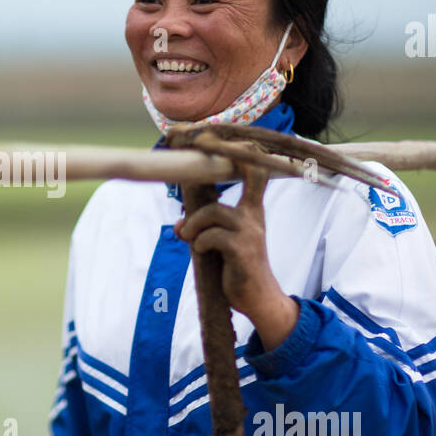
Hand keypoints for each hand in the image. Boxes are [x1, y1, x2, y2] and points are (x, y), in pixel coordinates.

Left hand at [173, 163, 298, 350]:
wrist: (258, 298)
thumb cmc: (238, 267)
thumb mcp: (222, 242)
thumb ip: (202, 229)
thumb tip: (177, 227)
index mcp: (252, 209)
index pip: (256, 172)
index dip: (243, 152)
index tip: (226, 137)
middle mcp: (254, 215)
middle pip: (247, 175)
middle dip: (223, 162)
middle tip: (197, 173)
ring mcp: (250, 231)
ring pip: (212, 212)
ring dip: (193, 226)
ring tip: (189, 238)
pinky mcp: (242, 250)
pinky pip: (209, 237)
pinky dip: (198, 243)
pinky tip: (202, 251)